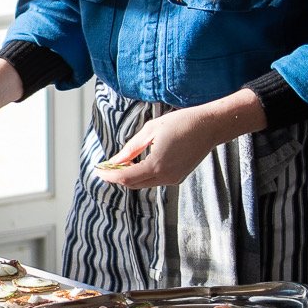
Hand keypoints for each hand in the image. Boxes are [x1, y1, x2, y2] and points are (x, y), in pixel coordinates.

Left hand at [94, 90, 264, 189]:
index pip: (125, 178)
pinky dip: (143, 175)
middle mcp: (165, 177)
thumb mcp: (150, 130)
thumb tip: (113, 161)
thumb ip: (130, 148)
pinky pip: (155, 180)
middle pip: (133, 184)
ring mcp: (173, 179)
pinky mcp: (179, 177)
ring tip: (118, 164)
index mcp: (156, 165)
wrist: (209, 126)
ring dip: (129, 176)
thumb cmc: (180, 123)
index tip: (97, 170)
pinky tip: (136, 164)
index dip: (108, 176)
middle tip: (105, 167)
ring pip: (144, 183)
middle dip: (117, 177)